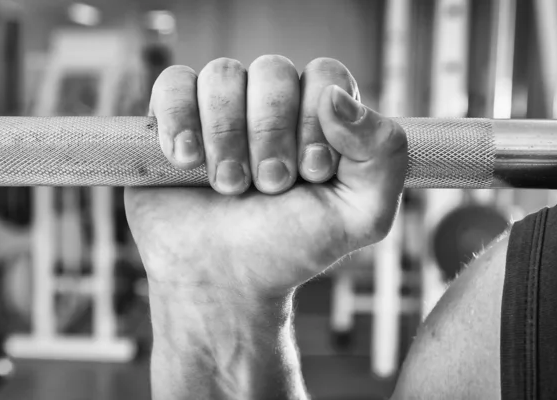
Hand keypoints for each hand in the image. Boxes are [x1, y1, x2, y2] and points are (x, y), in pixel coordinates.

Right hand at [124, 55, 406, 301]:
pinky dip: (179, 118)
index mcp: (320, 117)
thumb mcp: (361, 215)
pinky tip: (186, 160)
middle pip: (272, 70)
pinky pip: (173, 81)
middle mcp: (271, 104)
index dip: (316, 121)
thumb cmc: (291, 247)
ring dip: (226, 136)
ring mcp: (221, 107)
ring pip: (222, 74)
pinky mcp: (174, 117)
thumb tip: (337, 96)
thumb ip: (383, 154)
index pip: (325, 74)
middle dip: (270, 134)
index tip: (309, 174)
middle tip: (269, 186)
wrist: (223, 279)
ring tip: (229, 186)